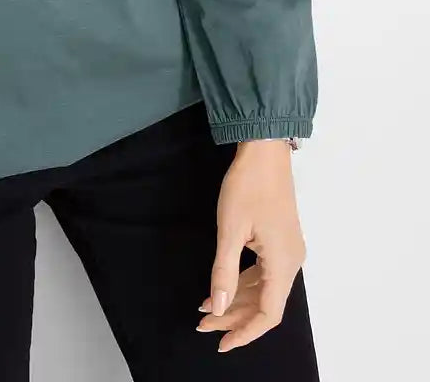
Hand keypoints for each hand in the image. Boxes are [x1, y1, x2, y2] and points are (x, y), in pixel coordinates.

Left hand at [195, 141, 306, 352]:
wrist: (264, 150)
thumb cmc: (247, 187)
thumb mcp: (230, 230)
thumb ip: (224, 272)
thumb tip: (217, 308)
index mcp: (284, 263)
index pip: (268, 314)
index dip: (245, 332)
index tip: (222, 343)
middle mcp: (291, 262)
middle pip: (264, 303)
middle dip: (233, 316)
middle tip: (203, 324)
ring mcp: (287, 250)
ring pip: (262, 287)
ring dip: (236, 299)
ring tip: (206, 309)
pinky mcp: (280, 240)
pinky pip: (263, 271)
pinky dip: (242, 281)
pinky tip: (221, 286)